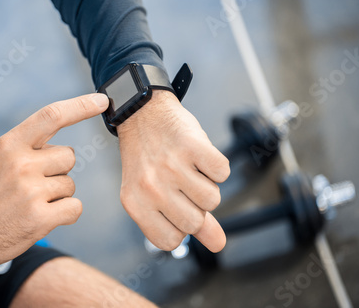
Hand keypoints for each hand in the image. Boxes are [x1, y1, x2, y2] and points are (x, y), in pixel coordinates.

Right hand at [0, 93, 108, 286]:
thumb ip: (27, 148)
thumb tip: (65, 147)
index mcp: (9, 144)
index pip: (51, 116)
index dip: (80, 106)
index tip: (102, 100)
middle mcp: (21, 163)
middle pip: (68, 156)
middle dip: (58, 170)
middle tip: (32, 186)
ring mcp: (31, 191)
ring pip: (70, 184)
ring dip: (57, 195)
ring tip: (29, 204)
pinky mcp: (40, 218)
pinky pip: (75, 207)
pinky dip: (65, 214)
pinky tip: (42, 218)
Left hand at [117, 90, 229, 251]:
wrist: (143, 113)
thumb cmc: (147, 156)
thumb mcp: (153, 193)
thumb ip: (184, 222)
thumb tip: (219, 244)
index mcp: (135, 203)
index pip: (170, 241)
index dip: (178, 227)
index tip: (173, 208)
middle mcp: (151, 186)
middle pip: (194, 222)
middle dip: (194, 206)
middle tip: (180, 184)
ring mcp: (172, 166)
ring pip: (213, 199)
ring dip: (207, 185)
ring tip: (187, 168)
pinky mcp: (192, 145)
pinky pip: (223, 172)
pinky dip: (216, 165)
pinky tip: (196, 156)